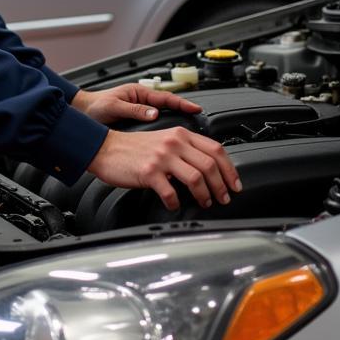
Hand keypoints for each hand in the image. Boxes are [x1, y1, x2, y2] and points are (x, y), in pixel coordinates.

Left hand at [71, 84, 201, 125]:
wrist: (82, 113)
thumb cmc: (95, 107)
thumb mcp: (113, 107)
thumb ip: (133, 110)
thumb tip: (153, 114)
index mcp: (139, 93)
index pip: (166, 97)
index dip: (183, 104)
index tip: (196, 109)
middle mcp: (142, 101)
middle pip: (170, 106)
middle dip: (185, 113)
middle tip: (201, 121)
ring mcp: (141, 110)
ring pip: (164, 117)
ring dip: (176, 125)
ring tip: (191, 134)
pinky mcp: (137, 122)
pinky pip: (156, 126)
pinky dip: (165, 132)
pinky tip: (171, 142)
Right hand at [86, 126, 241, 211]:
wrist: (106, 148)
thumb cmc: (134, 147)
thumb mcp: (163, 139)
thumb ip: (184, 148)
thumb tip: (207, 168)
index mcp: (180, 134)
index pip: (216, 149)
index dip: (230, 169)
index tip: (234, 184)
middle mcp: (174, 143)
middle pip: (210, 165)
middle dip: (222, 186)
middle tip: (223, 198)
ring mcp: (162, 157)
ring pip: (196, 178)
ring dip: (205, 195)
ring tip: (204, 202)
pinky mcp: (149, 172)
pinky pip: (171, 192)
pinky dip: (176, 203)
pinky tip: (174, 205)